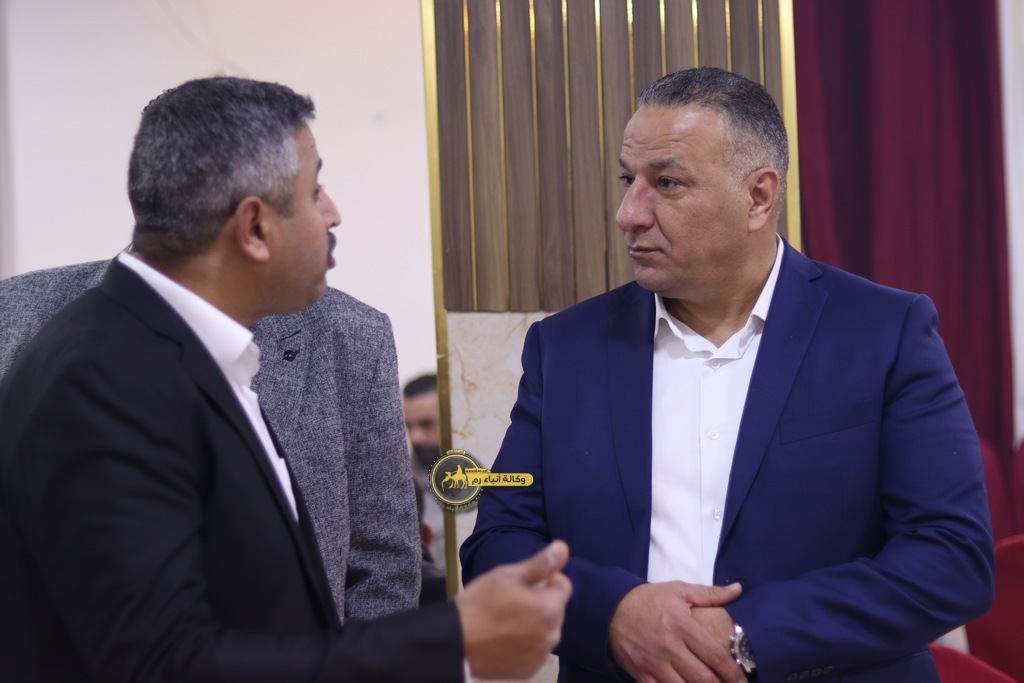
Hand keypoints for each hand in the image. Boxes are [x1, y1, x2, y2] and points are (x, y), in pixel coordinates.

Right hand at [457, 540, 571, 679]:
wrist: (455, 642)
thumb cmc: (481, 604)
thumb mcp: (507, 576)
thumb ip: (540, 564)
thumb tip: (564, 547)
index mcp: (549, 609)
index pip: (563, 585)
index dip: (545, 579)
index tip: (522, 583)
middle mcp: (552, 636)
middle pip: (555, 609)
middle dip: (539, 602)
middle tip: (510, 601)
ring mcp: (540, 656)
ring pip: (545, 630)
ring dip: (534, 624)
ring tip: (505, 621)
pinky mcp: (529, 671)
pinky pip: (535, 650)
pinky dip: (526, 644)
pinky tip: (505, 639)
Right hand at [608, 581, 744, 682]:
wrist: (610, 607)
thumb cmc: (649, 599)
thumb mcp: (679, 591)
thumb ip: (710, 594)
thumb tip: (738, 589)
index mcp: (682, 626)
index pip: (714, 655)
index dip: (733, 672)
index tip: (744, 681)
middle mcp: (670, 647)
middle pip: (702, 677)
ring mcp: (654, 662)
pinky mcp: (640, 673)